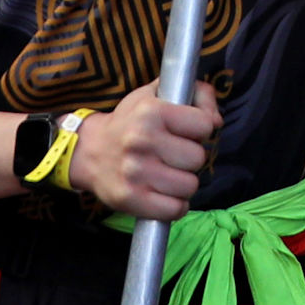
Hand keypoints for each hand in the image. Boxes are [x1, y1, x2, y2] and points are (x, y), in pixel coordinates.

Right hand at [66, 84, 217, 220]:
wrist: (88, 151)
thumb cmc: (130, 122)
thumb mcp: (157, 94)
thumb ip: (195, 94)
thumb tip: (217, 121)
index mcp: (152, 111)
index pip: (204, 125)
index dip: (199, 129)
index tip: (186, 132)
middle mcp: (143, 140)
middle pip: (198, 158)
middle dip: (190, 158)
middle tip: (174, 155)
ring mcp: (136, 172)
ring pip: (190, 186)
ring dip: (183, 183)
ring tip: (168, 175)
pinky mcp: (131, 199)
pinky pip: (175, 209)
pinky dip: (175, 205)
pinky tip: (163, 194)